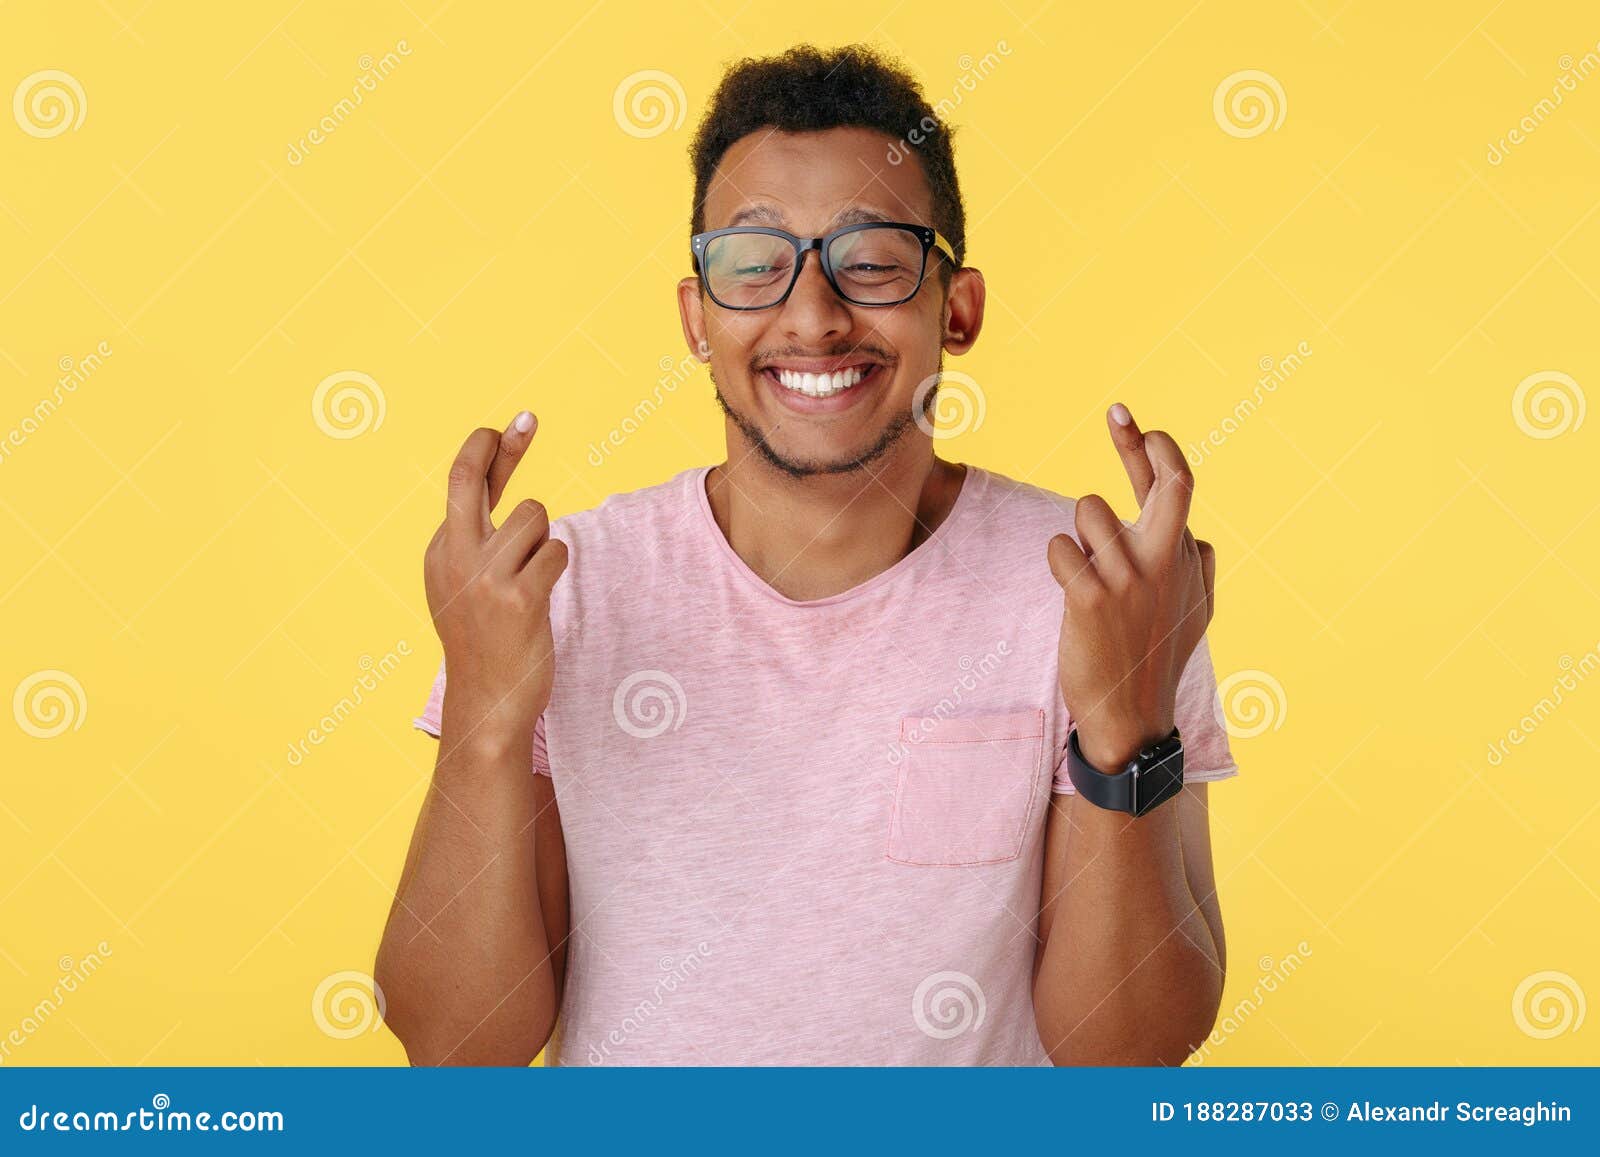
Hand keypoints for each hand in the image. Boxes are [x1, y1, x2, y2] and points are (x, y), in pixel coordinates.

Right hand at [423, 412, 568, 738]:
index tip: (512, 423)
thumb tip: (499, 485)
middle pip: (469, 477)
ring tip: (531, 578)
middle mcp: (453, 557)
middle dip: (500, 445)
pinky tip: (541, 595)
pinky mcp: (518, 598)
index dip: (490, 448)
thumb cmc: (486, 640)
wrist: (486, 703)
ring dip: (544, 540)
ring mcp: (483, 577)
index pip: (463, 483)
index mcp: (440, 551)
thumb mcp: (467, 584)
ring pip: (534, 517)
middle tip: (526, 419)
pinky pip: (556, 552)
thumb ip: (481, 537)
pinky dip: (556, 566)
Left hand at [1046, 404, 1215, 771]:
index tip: (1131, 420)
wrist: (1131, 717)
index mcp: (1186, 559)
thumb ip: (1196, 570)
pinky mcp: (1091, 599)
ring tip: (1087, 572)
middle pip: (1167, 483)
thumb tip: (1198, 539)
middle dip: (1141, 444)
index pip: (1178, 487)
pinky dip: (1059, 559)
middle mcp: (1165, 562)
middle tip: (1119, 416)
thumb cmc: (1156, 659)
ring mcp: (1130, 580)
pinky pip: (1061, 548)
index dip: (1154, 446)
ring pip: (1090, 511)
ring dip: (1079, 533)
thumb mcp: (1195, 614)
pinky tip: (1070, 589)